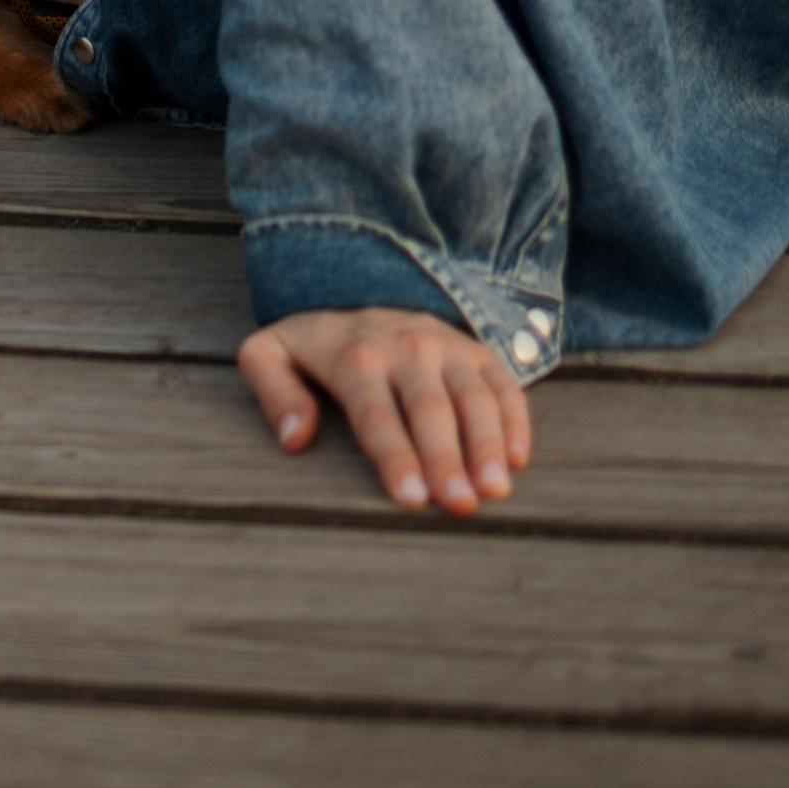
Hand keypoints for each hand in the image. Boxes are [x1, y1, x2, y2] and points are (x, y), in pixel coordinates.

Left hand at [238, 303, 533, 515]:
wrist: (359, 282)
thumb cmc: (315, 342)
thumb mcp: (271, 353)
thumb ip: (273, 392)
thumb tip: (295, 439)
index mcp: (355, 357)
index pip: (377, 415)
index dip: (395, 458)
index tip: (411, 499)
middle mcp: (406, 349)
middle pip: (430, 410)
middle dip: (446, 459)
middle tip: (460, 505)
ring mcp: (446, 348)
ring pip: (473, 397)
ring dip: (487, 444)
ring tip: (494, 489)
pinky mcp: (475, 352)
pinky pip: (503, 384)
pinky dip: (515, 419)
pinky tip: (517, 459)